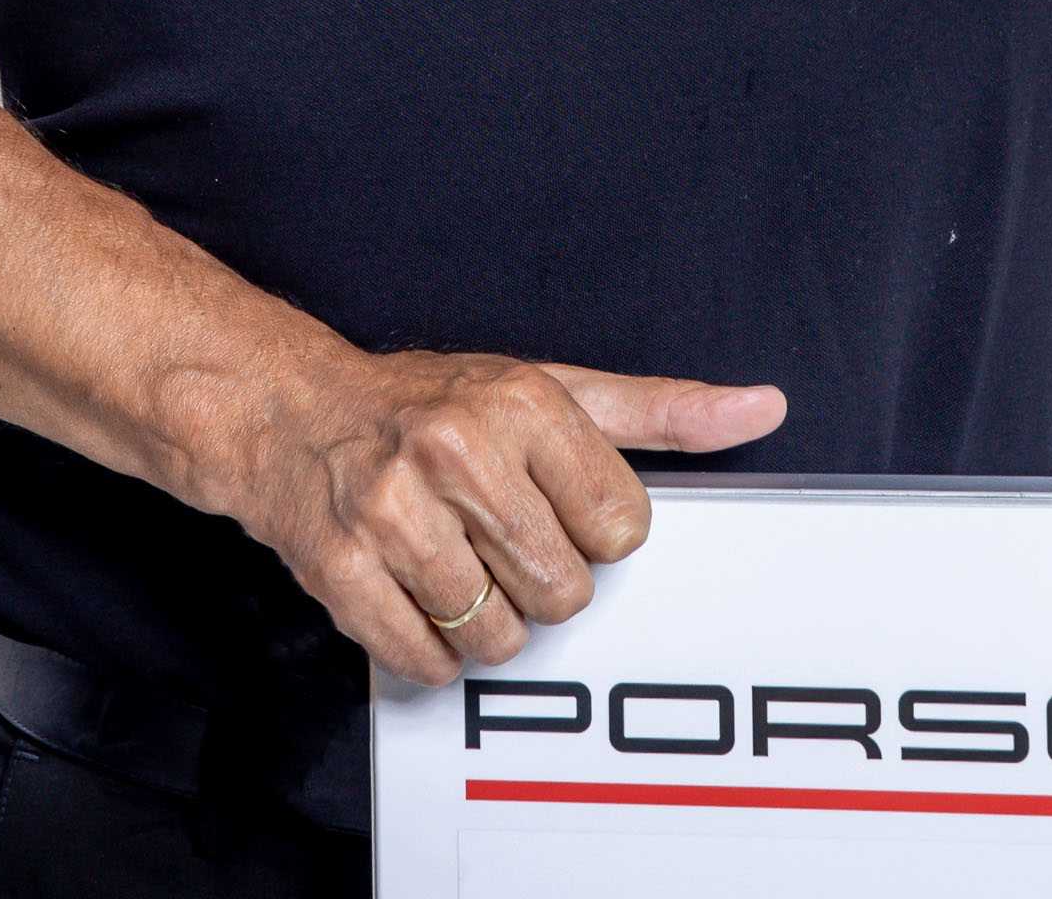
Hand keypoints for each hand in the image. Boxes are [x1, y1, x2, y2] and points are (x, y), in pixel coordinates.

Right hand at [198, 348, 786, 686]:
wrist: (287, 412)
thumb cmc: (429, 405)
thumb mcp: (549, 388)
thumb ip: (660, 410)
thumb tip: (763, 408)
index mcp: (520, 400)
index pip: (622, 527)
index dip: (593, 532)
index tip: (550, 506)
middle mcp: (455, 449)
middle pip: (565, 592)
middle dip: (539, 581)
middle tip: (494, 537)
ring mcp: (392, 512)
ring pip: (501, 639)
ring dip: (485, 622)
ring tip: (452, 564)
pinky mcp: (342, 569)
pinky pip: (430, 664)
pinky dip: (431, 652)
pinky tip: (413, 594)